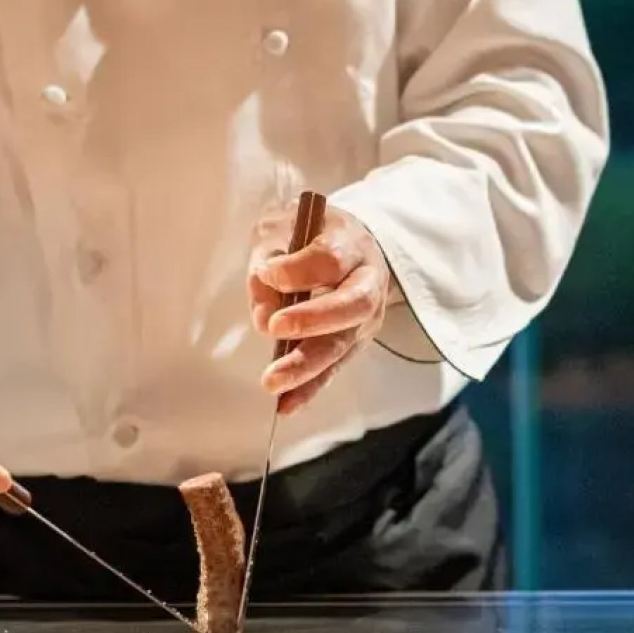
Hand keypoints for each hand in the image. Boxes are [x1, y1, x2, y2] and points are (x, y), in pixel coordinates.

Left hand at [247, 204, 392, 414]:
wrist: (348, 246)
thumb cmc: (309, 234)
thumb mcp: (283, 227)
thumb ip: (269, 260)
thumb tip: (264, 311)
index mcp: (352, 243)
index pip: (331, 258)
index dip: (297, 270)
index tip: (267, 272)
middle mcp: (368, 281)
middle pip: (351, 304)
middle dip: (313, 320)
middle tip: (276, 328)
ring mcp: (365, 317)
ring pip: (342, 344)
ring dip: (306, 366)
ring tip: (273, 381)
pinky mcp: (354, 343)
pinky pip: (333, 369)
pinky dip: (309, 389)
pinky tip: (286, 405)